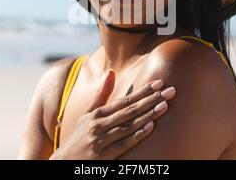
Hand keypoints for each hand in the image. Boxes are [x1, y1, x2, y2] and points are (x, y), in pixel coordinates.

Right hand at [49, 69, 175, 159]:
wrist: (64, 164)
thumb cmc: (78, 138)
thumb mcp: (86, 115)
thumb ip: (101, 95)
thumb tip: (111, 72)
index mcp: (96, 114)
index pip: (124, 100)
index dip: (143, 91)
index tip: (159, 83)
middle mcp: (98, 125)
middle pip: (130, 110)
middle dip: (151, 99)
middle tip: (170, 90)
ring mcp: (100, 140)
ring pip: (129, 125)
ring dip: (148, 115)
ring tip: (165, 105)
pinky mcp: (103, 156)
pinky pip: (123, 144)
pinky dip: (137, 135)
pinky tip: (150, 127)